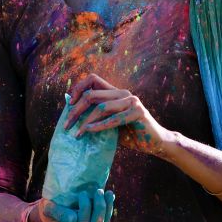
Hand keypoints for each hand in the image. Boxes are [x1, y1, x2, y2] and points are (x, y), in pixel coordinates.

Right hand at [34, 190, 113, 221]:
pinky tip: (109, 197)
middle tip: (98, 191)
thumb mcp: (48, 206)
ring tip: (108, 193)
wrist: (52, 212)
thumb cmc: (49, 206)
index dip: (86, 208)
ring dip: (107, 209)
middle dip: (99, 208)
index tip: (82, 193)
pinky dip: (108, 211)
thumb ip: (58, 212)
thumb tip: (74, 220)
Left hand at [62, 73, 176, 157]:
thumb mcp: (110, 123)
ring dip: (85, 121)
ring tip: (77, 134)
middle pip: (92, 94)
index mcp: (116, 93)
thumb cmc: (131, 134)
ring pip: (101, 106)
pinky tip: (89, 131)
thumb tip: (72, 112)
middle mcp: (124, 93)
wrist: (155, 142)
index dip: (78, 88)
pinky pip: (113, 119)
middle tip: (67, 125)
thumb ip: (97, 115)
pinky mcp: (138, 112)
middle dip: (76, 110)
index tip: (69, 104)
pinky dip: (99, 126)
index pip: (93, 79)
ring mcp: (132, 101)